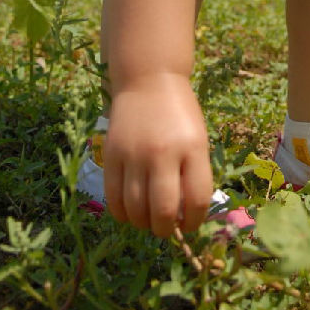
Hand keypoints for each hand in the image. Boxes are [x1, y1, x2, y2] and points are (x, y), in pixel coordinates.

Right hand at [103, 76, 212, 237]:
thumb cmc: (179, 114)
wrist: (148, 80)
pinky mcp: (112, 154)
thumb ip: (194, 174)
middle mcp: (163, 152)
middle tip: (166, 228)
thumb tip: (184, 216)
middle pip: (163, 210)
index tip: (189, 225)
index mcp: (193, 148)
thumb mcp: (198, 139)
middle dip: (166, 229)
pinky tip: (129, 212)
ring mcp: (134, 154)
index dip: (194, 221)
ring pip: (135, 208)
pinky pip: (113, 197)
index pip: (197, 199)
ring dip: (142, 223)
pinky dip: (121, 213)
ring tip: (147, 221)